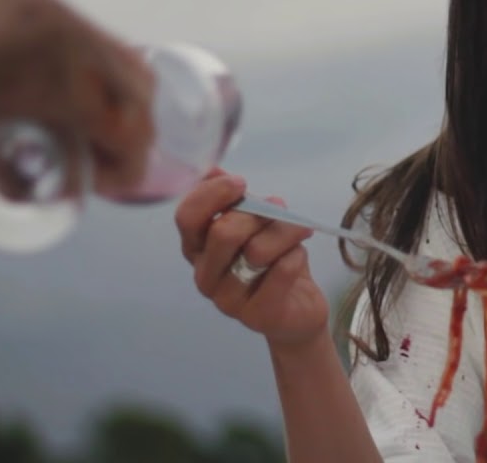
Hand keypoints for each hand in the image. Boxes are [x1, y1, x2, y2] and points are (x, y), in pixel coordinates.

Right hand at [174, 170, 327, 346]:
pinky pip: (282, 271)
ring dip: (285, 233)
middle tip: (279, 208)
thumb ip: (235, 200)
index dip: (212, 194)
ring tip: (299, 232)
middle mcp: (205, 276)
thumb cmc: (274, 260)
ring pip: (257, 251)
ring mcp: (228, 301)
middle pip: (223, 233)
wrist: (299, 308)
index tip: (240, 182)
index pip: (187, 218)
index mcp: (197, 250)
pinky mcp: (258, 315)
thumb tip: (212, 170)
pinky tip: (298, 257)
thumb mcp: (255, 224)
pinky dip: (296, 255)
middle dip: (257, 214)